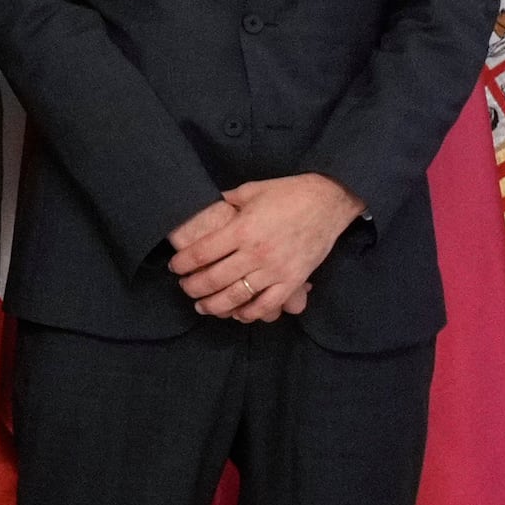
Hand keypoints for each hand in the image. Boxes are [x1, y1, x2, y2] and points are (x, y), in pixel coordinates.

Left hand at [166, 173, 359, 323]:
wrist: (329, 201)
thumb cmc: (289, 193)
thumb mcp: (251, 190)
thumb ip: (227, 201)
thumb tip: (208, 204)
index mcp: (241, 230)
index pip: (201, 254)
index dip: (182, 264)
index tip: (174, 267)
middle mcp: (255, 254)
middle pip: (214, 279)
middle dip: (193, 288)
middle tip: (185, 288)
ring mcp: (275, 270)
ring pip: (237, 297)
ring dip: (215, 305)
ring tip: (202, 306)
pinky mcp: (293, 280)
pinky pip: (267, 305)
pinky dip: (250, 313)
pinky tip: (238, 314)